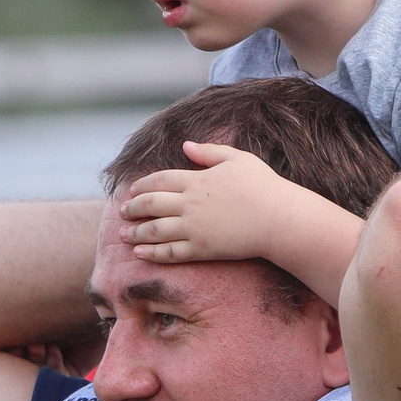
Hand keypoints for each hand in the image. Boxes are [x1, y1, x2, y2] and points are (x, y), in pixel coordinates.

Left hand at [122, 143, 366, 306]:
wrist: (278, 219)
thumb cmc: (262, 186)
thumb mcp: (237, 159)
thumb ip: (209, 152)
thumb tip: (186, 146)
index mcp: (196, 180)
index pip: (159, 181)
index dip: (142, 185)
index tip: (131, 190)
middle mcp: (189, 204)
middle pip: (151, 205)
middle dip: (132, 209)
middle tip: (122, 212)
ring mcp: (193, 228)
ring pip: (155, 230)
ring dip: (136, 233)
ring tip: (124, 235)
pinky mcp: (201, 249)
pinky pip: (170, 253)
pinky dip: (152, 253)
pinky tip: (139, 254)